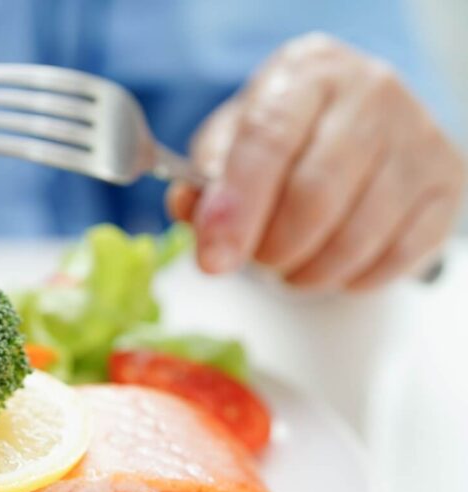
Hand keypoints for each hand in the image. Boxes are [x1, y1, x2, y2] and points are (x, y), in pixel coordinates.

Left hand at [168, 33, 465, 290]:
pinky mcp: (446, 183)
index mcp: (307, 72)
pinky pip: (396, 256)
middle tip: (256, 260)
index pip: (268, 141)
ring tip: (289, 265)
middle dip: (273, 249)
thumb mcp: (230, 140)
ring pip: (357, 235)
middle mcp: (370, 93)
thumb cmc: (285, 130)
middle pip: (315, 196)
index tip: (213, 259)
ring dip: (309, 271)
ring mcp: (418, 137)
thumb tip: (191, 213)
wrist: (357, 117)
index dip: (237, 209)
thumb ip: (203, 180)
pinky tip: (331, 264)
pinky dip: (352, 277)